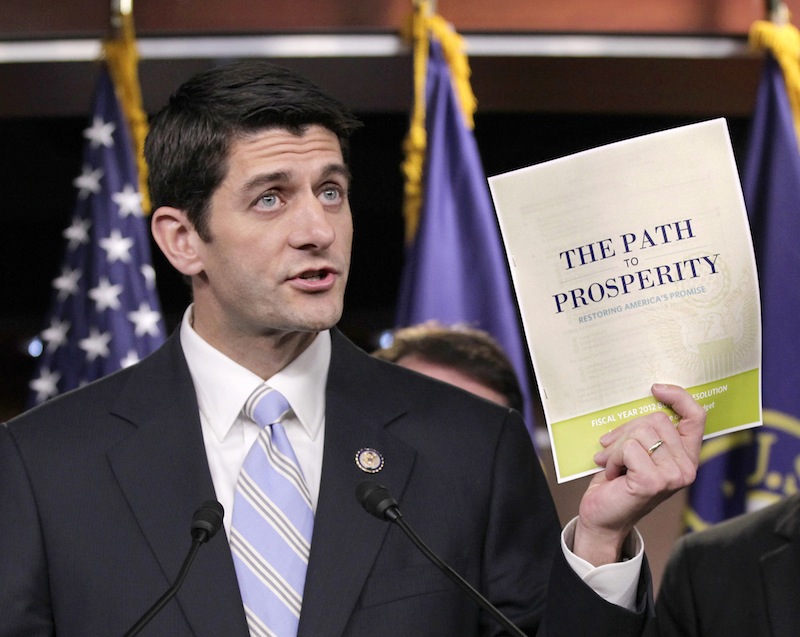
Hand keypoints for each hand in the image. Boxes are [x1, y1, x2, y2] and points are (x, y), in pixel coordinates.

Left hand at [572, 383, 704, 565]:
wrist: (603, 517)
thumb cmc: (619, 482)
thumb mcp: (638, 451)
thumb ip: (648, 432)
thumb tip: (642, 400)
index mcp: (686, 457)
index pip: (696, 417)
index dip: (678, 396)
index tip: (655, 389)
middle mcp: (687, 468)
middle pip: (657, 419)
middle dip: (628, 430)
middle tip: (613, 450)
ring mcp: (673, 476)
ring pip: (641, 432)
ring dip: (618, 446)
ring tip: (613, 464)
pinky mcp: (652, 481)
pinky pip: (629, 448)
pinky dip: (614, 457)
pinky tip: (612, 473)